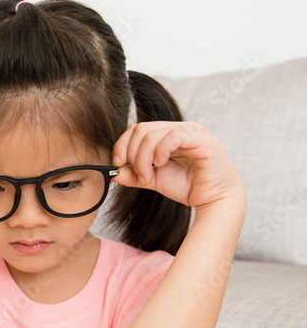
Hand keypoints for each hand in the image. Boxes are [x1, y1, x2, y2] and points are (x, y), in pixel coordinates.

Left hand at [112, 121, 244, 209]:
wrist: (213, 199)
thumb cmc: (188, 187)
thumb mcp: (153, 180)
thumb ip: (133, 175)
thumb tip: (113, 172)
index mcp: (165, 135)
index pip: (135, 130)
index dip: (121, 145)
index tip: (117, 164)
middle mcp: (177, 129)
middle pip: (140, 130)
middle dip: (132, 155)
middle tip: (139, 176)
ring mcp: (189, 131)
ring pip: (152, 134)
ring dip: (144, 159)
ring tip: (149, 176)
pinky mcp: (200, 138)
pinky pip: (172, 136)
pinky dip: (160, 152)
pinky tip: (160, 165)